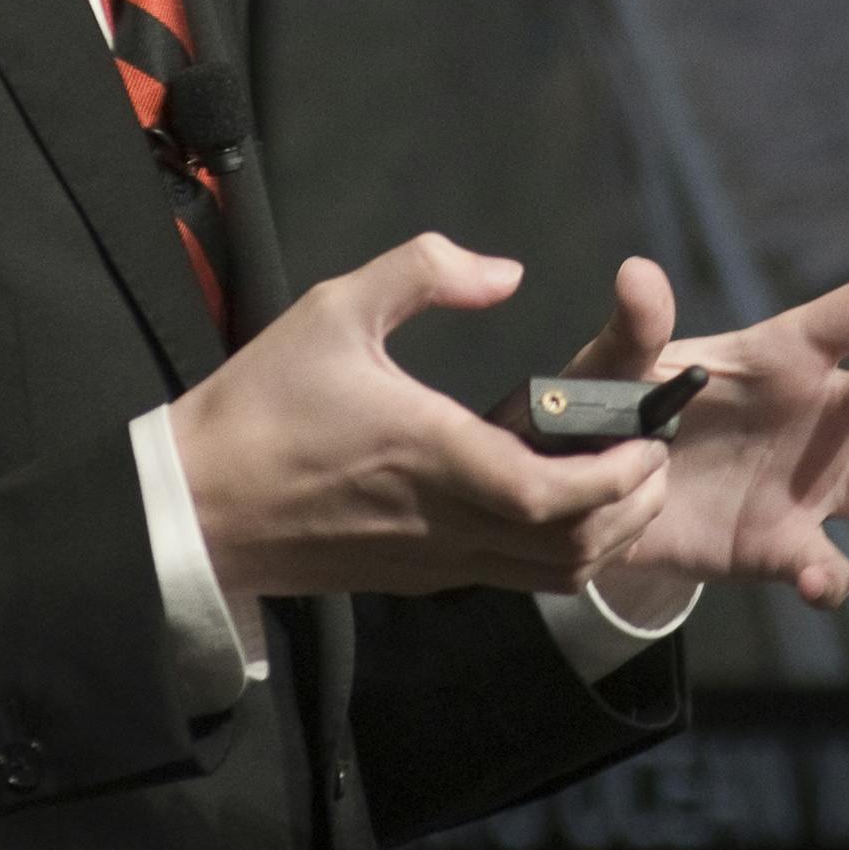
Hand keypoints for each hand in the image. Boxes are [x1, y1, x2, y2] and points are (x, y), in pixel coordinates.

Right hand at [169, 236, 673, 599]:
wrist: (196, 506)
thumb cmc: (262, 404)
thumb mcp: (334, 308)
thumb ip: (425, 271)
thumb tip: (505, 272)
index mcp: (433, 457)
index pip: (551, 496)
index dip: (615, 478)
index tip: (645, 441)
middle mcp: (444, 523)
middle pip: (571, 548)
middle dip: (631, 509)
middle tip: (652, 457)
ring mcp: (433, 562)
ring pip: (549, 576)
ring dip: (600, 537)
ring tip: (621, 481)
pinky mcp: (418, 578)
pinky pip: (512, 578)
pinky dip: (556, 551)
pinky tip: (558, 500)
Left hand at [566, 260, 848, 609]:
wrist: (588, 499)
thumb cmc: (613, 408)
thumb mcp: (612, 367)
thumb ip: (631, 329)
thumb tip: (637, 273)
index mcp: (788, 354)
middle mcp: (821, 415)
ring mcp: (813, 485)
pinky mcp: (787, 548)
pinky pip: (833, 570)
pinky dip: (831, 580)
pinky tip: (812, 580)